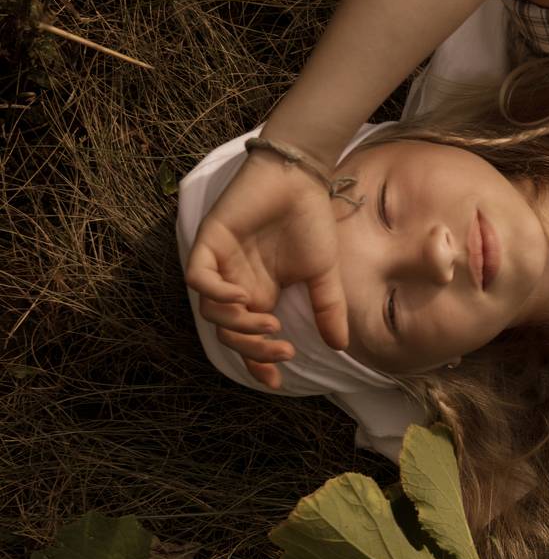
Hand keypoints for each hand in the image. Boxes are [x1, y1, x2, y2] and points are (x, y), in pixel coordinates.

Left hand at [184, 149, 349, 389]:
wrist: (301, 178)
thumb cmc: (310, 221)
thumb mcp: (324, 274)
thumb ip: (327, 309)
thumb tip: (340, 345)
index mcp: (261, 293)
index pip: (248, 338)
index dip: (257, 362)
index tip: (277, 380)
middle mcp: (238, 284)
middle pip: (228, 332)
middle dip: (253, 349)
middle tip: (283, 348)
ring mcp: (222, 264)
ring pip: (211, 311)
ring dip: (238, 325)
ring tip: (270, 322)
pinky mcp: (210, 242)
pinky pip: (198, 278)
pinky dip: (217, 293)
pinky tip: (244, 296)